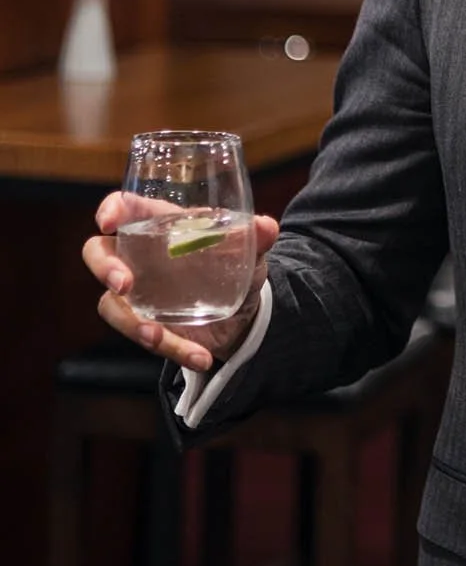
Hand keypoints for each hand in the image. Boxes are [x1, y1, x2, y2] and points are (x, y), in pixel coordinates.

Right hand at [83, 191, 279, 374]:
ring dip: (132, 323)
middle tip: (123, 285)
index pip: (125, 207)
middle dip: (105, 267)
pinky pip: (143, 336)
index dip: (111, 209)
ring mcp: (137, 292)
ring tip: (159, 337)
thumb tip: (267, 227)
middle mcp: (139, 255)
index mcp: (160, 224)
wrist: (245, 311)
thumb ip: (257, 237)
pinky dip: (172, 349)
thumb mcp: (251, 251)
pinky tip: (200, 357)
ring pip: (111, 305)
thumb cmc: (237, 264)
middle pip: (97, 252)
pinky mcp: (145, 323)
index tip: (107, 222)